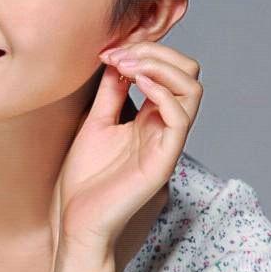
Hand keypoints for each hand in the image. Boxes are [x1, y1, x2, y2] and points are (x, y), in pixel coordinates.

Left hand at [55, 41, 202, 255]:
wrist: (79, 220)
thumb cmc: (86, 179)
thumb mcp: (96, 122)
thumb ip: (111, 92)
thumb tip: (118, 58)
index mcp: (150, 116)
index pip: (169, 70)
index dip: (145, 50)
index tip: (108, 51)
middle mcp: (164, 126)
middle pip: (188, 73)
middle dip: (157, 52)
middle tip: (120, 55)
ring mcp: (167, 142)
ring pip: (191, 89)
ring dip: (160, 66)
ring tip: (127, 65)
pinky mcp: (164, 159)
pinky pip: (180, 117)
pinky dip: (162, 91)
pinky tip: (136, 83)